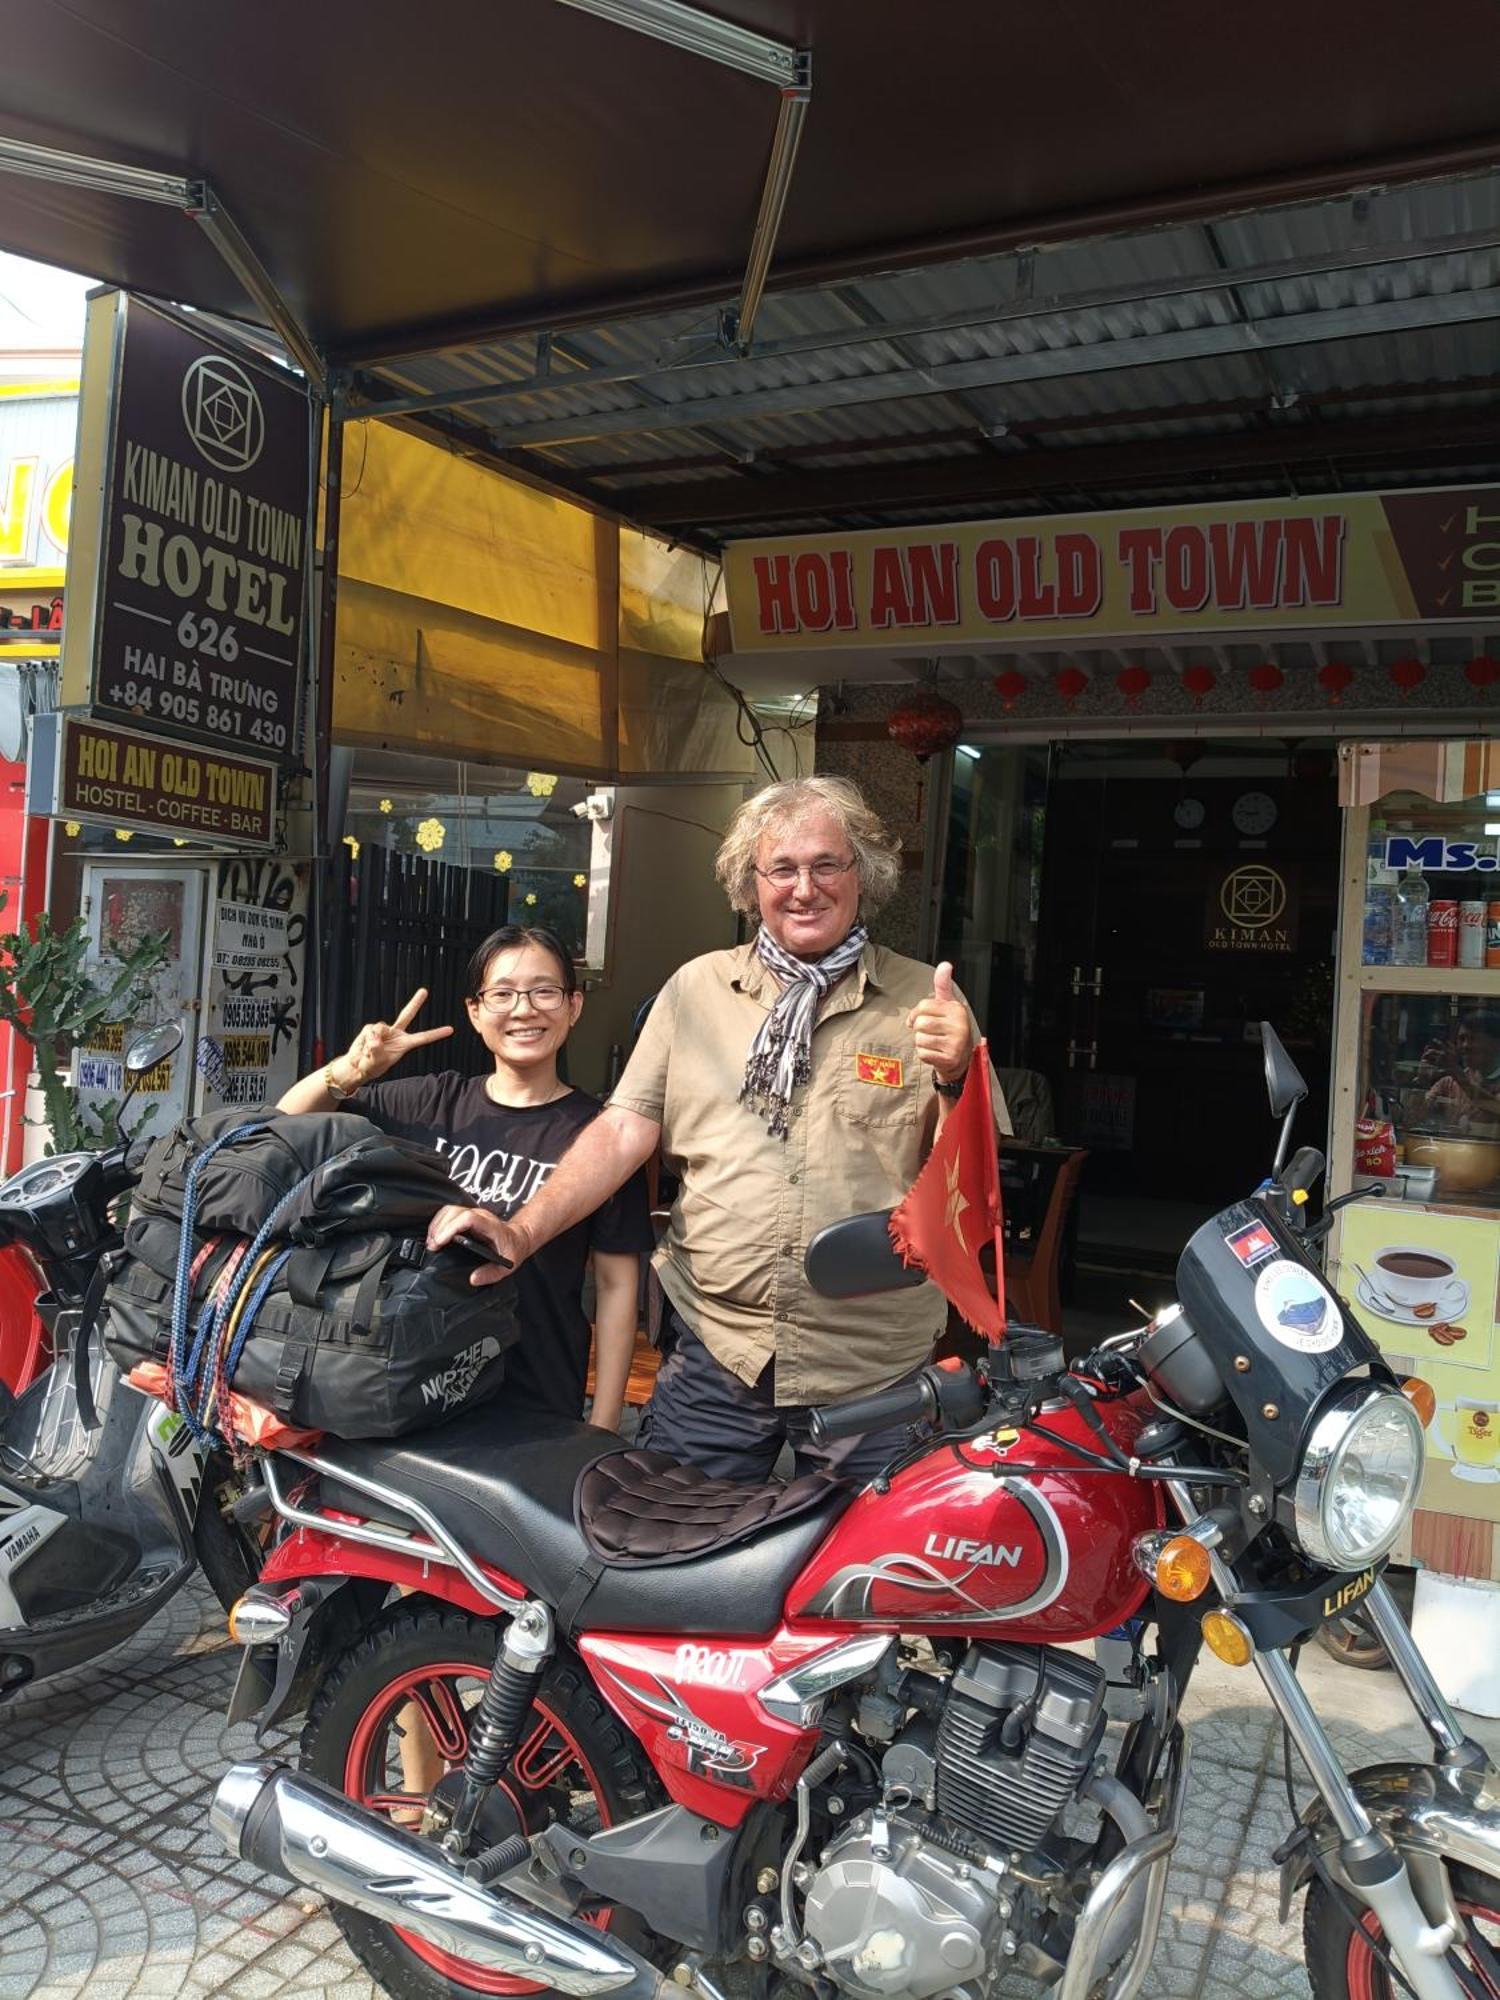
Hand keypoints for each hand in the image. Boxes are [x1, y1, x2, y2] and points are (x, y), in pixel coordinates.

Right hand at [339, 987, 453, 1087]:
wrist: (357, 1065)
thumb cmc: (371, 1066)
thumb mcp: (377, 1062)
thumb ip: (377, 1049)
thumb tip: (375, 1037)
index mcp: (405, 1044)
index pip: (423, 1037)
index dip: (436, 1033)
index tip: (450, 1030)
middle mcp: (396, 1034)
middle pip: (407, 1015)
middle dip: (415, 1002)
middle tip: (424, 990)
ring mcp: (384, 1030)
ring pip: (381, 1028)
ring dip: (374, 1040)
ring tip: (369, 1052)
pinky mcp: (371, 1028)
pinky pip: (370, 1030)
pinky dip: (366, 1040)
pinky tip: (364, 1047)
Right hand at [427, 1203, 524, 1285]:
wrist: (518, 1238)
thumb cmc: (512, 1250)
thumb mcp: (507, 1266)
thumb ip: (491, 1274)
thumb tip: (473, 1279)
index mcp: (490, 1226)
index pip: (467, 1218)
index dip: (450, 1228)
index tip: (439, 1243)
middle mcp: (481, 1216)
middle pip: (454, 1212)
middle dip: (439, 1228)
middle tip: (433, 1247)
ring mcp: (473, 1214)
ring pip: (449, 1211)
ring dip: (436, 1225)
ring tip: (432, 1243)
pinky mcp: (467, 1216)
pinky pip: (449, 1213)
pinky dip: (438, 1223)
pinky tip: (436, 1237)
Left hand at [907, 961, 972, 1083]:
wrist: (960, 1058)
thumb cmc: (950, 1028)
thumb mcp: (948, 1004)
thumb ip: (943, 985)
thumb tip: (945, 965)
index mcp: (956, 1009)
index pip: (923, 1005)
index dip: (917, 1013)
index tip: (921, 1018)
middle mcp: (959, 1025)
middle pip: (920, 1023)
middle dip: (920, 1029)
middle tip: (930, 1032)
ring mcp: (955, 1043)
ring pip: (920, 1039)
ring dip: (921, 1042)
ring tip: (934, 1042)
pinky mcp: (949, 1059)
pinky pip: (923, 1053)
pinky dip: (924, 1054)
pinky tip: (935, 1052)